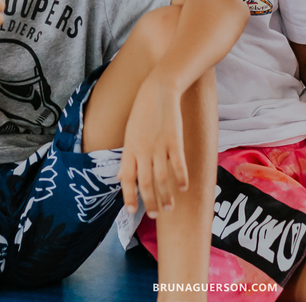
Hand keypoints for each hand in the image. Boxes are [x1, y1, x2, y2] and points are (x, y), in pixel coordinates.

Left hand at [118, 75, 187, 219]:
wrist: (158, 89)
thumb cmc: (143, 112)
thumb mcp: (129, 133)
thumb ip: (127, 157)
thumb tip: (121, 177)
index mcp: (129, 148)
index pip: (127, 178)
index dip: (129, 196)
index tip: (132, 211)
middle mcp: (142, 150)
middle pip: (145, 182)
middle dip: (150, 202)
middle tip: (155, 215)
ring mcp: (159, 146)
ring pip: (161, 178)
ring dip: (166, 195)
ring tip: (170, 208)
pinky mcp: (174, 140)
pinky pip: (178, 164)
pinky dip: (180, 178)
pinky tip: (183, 188)